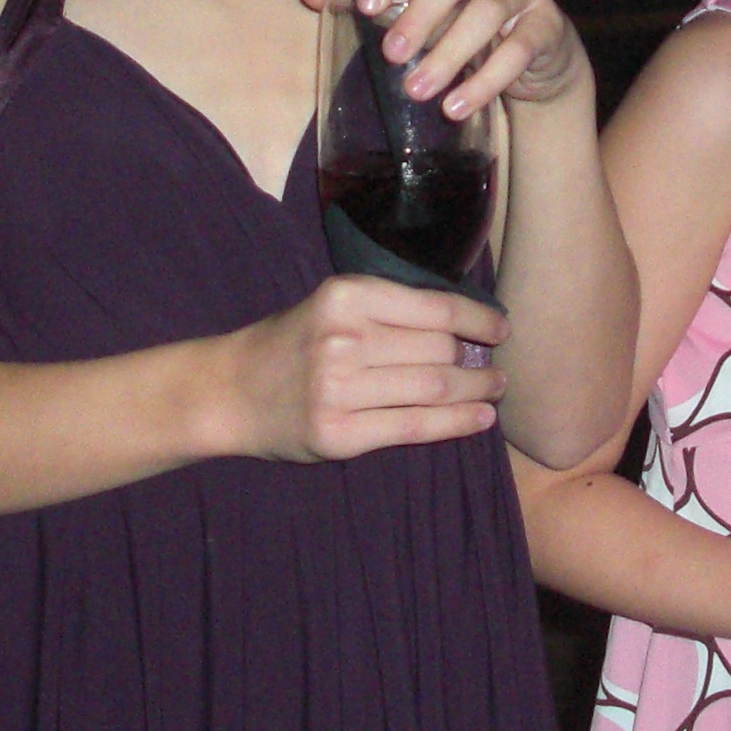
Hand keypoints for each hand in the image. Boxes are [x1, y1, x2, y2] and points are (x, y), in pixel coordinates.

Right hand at [220, 274, 508, 461]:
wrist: (230, 391)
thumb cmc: (292, 343)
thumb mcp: (333, 307)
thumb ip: (388, 311)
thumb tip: (467, 324)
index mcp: (346, 296)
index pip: (434, 307)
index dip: (478, 320)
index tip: (501, 330)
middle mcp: (343, 339)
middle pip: (439, 349)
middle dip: (477, 361)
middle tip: (497, 368)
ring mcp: (338, 390)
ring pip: (433, 388)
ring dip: (476, 390)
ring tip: (494, 390)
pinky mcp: (338, 434)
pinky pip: (414, 427)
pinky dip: (456, 423)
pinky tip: (480, 419)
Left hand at [301, 0, 586, 115]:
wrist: (530, 53)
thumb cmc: (457, 20)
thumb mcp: (412, 5)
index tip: (366, 5)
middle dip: (420, 14)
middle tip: (390, 55)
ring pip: (488, 9)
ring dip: (449, 53)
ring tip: (418, 91)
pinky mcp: (548, 22)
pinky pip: (519, 48)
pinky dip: (485, 80)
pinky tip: (456, 106)